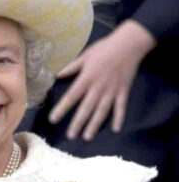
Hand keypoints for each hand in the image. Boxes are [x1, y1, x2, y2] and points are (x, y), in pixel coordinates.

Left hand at [48, 20, 154, 139]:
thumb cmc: (104, 49)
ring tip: (87, 136)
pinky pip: (121, 107)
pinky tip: (115, 129)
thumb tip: (57, 75)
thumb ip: (72, 67)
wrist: (129, 44)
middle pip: (86, 108)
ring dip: (94, 124)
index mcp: (86, 78)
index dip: (62, 109)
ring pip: (102, 111)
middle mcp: (98, 87)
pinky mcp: (124, 91)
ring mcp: (112, 90)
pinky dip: (119, 118)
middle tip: (70, 136)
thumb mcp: (85, 56)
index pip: (71, 97)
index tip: (53, 119)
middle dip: (78, 123)